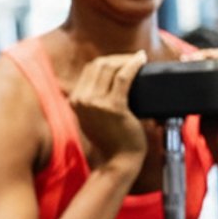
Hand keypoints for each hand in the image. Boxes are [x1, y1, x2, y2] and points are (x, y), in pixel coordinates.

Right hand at [70, 51, 148, 172]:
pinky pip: (124, 78)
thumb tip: (105, 80)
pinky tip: (142, 60)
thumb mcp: (92, 117)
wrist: (118, 160)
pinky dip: (134, 65)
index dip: (106, 61)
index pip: (89, 70)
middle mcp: (82, 99)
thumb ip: (91, 100)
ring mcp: (95, 103)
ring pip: (110, 68)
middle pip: (99, 65)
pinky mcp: (113, 107)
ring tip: (138, 59)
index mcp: (75, 100)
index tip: (121, 61)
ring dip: (126, 59)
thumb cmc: (110, 139)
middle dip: (117, 58)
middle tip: (133, 58)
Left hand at [190, 47, 217, 170]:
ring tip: (196, 57)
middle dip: (208, 53)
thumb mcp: (203, 106)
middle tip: (187, 58)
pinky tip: (215, 57)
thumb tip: (170, 87)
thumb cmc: (213, 129)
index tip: (185, 59)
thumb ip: (195, 96)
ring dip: (217, 54)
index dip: (206, 56)